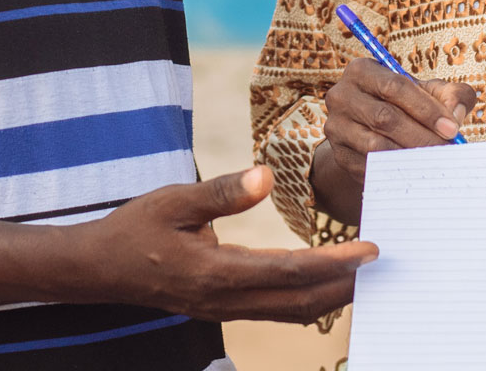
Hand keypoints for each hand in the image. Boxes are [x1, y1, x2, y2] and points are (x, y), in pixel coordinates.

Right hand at [79, 166, 377, 322]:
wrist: (100, 269)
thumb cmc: (135, 230)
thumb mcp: (174, 200)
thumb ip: (223, 192)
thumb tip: (266, 175)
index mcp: (216, 273)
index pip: (290, 272)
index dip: (335, 263)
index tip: (370, 250)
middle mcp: (226, 300)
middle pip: (301, 302)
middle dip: (346, 286)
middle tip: (384, 267)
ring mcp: (225, 309)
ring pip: (291, 312)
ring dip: (331, 297)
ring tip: (366, 277)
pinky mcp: (223, 307)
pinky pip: (276, 309)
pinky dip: (308, 299)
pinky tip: (326, 285)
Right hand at [321, 58, 476, 188]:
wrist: (373, 129)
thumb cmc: (406, 104)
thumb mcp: (429, 92)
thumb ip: (451, 95)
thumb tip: (455, 114)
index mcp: (362, 70)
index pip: (394, 86)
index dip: (426, 108)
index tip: (451, 128)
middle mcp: (342, 95)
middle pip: (384, 117)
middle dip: (421, 136)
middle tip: (448, 150)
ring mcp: (336, 127)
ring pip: (376, 146)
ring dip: (410, 156)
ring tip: (436, 161)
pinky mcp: (340, 155)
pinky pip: (370, 167)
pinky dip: (396, 171)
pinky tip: (417, 172)